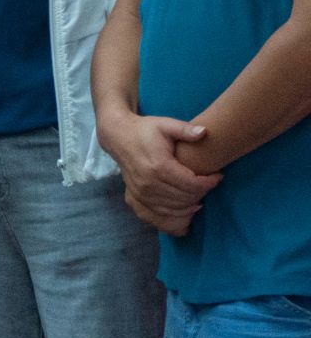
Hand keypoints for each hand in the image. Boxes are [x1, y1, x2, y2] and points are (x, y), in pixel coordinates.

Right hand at [100, 109, 217, 236]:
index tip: (218, 176)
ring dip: (192, 204)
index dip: (209, 182)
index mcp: (159, 166)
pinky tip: (188, 206)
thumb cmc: (145, 130)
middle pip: (185, 197)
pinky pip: (161, 212)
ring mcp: (142, 192)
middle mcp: (149, 182)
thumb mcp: (165, 124)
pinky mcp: (137, 197)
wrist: (118, 137)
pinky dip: (178, 213)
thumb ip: (185, 129)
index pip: (191, 183)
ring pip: (175, 207)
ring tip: (201, 194)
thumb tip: (205, 132)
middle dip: (202, 192)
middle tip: (210, 183)